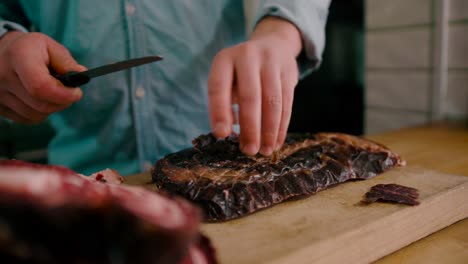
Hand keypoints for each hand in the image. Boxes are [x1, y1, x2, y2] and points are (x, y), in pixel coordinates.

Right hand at [0, 31, 85, 122]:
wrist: (2, 52)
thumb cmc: (30, 49)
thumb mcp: (49, 46)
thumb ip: (66, 62)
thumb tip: (82, 75)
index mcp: (18, 56)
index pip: (40, 86)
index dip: (63, 94)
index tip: (76, 92)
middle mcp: (2, 75)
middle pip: (41, 104)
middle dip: (62, 101)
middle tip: (69, 92)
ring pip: (36, 115)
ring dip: (51, 108)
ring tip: (52, 92)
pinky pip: (27, 119)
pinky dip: (39, 112)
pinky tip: (38, 98)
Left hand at [208, 17, 301, 155]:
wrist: (273, 44)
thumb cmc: (242, 72)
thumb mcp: (227, 80)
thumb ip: (225, 104)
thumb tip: (226, 133)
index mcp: (225, 59)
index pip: (218, 87)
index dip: (219, 112)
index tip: (221, 136)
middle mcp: (248, 55)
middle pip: (250, 96)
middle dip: (250, 127)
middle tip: (249, 151)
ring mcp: (271, 61)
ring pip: (272, 101)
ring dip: (269, 130)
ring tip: (264, 151)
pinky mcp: (289, 71)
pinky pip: (287, 102)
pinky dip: (282, 126)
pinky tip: (276, 142)